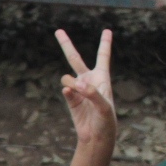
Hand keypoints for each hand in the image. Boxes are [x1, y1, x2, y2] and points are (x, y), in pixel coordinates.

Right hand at [55, 28, 116, 155]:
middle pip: (75, 58)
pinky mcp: (70, 99)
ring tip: (78, 90)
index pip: (103, 56)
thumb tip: (75, 84)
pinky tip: (71, 93)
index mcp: (102, 77)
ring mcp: (78, 89)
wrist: (96, 135)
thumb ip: (91, 92)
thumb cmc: (106, 119)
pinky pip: (65, 89)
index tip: (107, 30)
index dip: (105, 43)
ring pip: (67, 77)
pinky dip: (68, 91)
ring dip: (71, 82)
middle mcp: (89, 79)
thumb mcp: (104, 105)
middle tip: (58, 31)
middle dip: (66, 44)